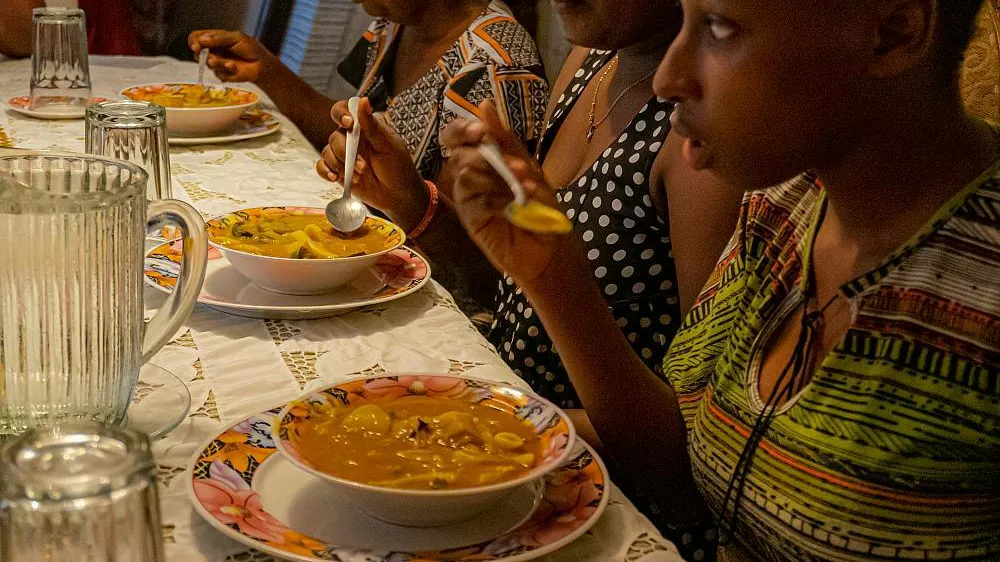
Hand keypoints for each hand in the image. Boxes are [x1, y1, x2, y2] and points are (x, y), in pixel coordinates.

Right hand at [188, 30, 274, 82]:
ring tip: (229, 63)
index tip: (196, 46)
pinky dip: (227, 70)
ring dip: (218, 63)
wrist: (262, 64)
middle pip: (196, 53)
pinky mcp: (223, 75)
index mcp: (214, 39)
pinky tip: (235, 67)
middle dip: (202, 55)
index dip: (193, 41)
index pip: (196, 37)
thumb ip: (219, 38)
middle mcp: (213, 51)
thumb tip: (201, 40)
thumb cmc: (251, 48)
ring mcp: (217, 63)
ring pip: (207, 64)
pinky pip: (218, 73)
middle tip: (211, 57)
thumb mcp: (236, 38)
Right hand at [316, 98, 426, 230]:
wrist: (398, 196)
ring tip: (359, 175)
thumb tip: (363, 100)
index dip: (342, 114)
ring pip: (327, 152)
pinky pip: (322, 166)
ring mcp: (344, 155)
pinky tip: (335, 177)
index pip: (345, 111)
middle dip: (346, 152)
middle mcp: (351, 138)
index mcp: (364, 127)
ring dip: (341, 165)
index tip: (349, 124)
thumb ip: (372, 125)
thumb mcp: (389, 145)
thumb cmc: (398, 167)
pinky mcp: (338, 171)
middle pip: (335, 136)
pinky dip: (326, 171)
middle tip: (363, 166)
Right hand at [442, 100, 568, 286]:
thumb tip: (483, 104)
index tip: (480, 130)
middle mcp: (470, 176)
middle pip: (459, 154)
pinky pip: (474, 202)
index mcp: (481, 158)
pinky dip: (497, 198)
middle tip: (519, 167)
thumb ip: (505, 139)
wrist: (551, 245)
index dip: (461, 129)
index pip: (455, 136)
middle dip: (488, 156)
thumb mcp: (529, 166)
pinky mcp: (471, 220)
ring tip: (526, 188)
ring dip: (498, 178)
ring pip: (466, 176)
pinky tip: (518, 204)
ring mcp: (468, 199)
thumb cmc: (540, 205)